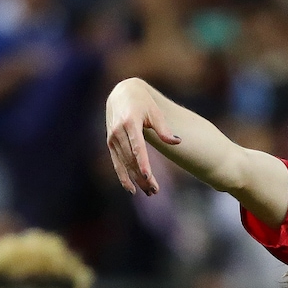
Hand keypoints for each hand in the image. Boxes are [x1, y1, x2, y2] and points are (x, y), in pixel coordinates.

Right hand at [105, 78, 181, 195]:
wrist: (121, 94)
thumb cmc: (143, 103)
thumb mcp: (155, 112)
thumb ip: (164, 129)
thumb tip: (177, 142)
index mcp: (130, 122)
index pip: (137, 146)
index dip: (142, 162)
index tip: (147, 176)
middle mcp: (118, 132)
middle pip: (131, 159)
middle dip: (142, 177)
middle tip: (155, 191)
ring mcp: (112, 138)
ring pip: (125, 164)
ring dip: (136, 180)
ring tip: (150, 192)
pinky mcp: (110, 144)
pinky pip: (116, 163)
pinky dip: (123, 177)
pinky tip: (132, 189)